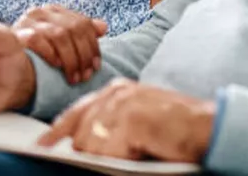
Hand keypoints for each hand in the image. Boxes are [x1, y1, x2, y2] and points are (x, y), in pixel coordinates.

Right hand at [13, 5, 107, 84]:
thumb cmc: (35, 52)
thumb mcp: (61, 41)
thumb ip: (81, 33)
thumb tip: (104, 27)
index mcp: (54, 10)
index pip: (82, 23)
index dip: (93, 46)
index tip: (96, 66)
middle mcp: (41, 11)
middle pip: (73, 29)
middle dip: (83, 55)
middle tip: (86, 75)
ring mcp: (27, 21)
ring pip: (59, 35)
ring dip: (70, 58)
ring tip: (74, 76)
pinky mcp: (16, 33)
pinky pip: (37, 40)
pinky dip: (50, 52)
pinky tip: (56, 65)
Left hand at [37, 79, 214, 163]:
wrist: (204, 127)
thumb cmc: (174, 129)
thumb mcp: (136, 120)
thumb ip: (110, 123)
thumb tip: (78, 142)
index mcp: (117, 90)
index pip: (77, 111)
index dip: (59, 130)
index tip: (43, 144)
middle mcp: (116, 93)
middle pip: (80, 132)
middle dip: (92, 151)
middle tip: (123, 152)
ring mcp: (122, 105)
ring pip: (90, 145)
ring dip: (109, 156)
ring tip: (136, 150)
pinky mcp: (129, 120)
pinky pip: (107, 152)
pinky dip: (121, 158)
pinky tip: (140, 150)